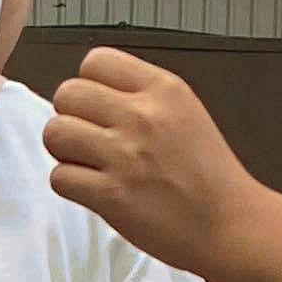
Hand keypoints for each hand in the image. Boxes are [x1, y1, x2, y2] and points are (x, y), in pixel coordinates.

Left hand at [44, 49, 260, 276]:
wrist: (225, 221)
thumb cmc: (205, 173)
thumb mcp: (183, 110)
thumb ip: (140, 96)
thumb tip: (94, 95)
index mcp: (163, 88)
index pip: (95, 61)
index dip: (87, 85)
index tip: (97, 108)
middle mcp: (142, 115)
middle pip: (67, 93)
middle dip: (69, 116)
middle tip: (86, 139)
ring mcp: (125, 155)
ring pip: (55, 133)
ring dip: (63, 151)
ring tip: (87, 164)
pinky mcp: (110, 195)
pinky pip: (59, 177)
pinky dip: (69, 185)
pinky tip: (92, 189)